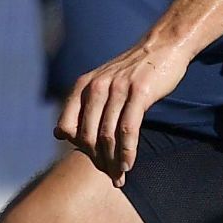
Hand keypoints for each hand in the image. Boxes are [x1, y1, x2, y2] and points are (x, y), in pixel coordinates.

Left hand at [55, 40, 191, 184]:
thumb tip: (59, 134)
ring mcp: (118, 89)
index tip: (93, 160)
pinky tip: (129, 164)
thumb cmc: (134, 70)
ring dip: (113, 162)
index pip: (67, 127)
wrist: (164, 45)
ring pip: (108, 136)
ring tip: (119, 176)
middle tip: (109, 175)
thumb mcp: (101, 82)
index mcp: (83, 86)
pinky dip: (127, 151)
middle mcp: (96, 87)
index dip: (77, 148)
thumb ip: (82, 106)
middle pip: (88, 136)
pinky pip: (129, 129)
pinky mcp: (139, 92)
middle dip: (97, 161)